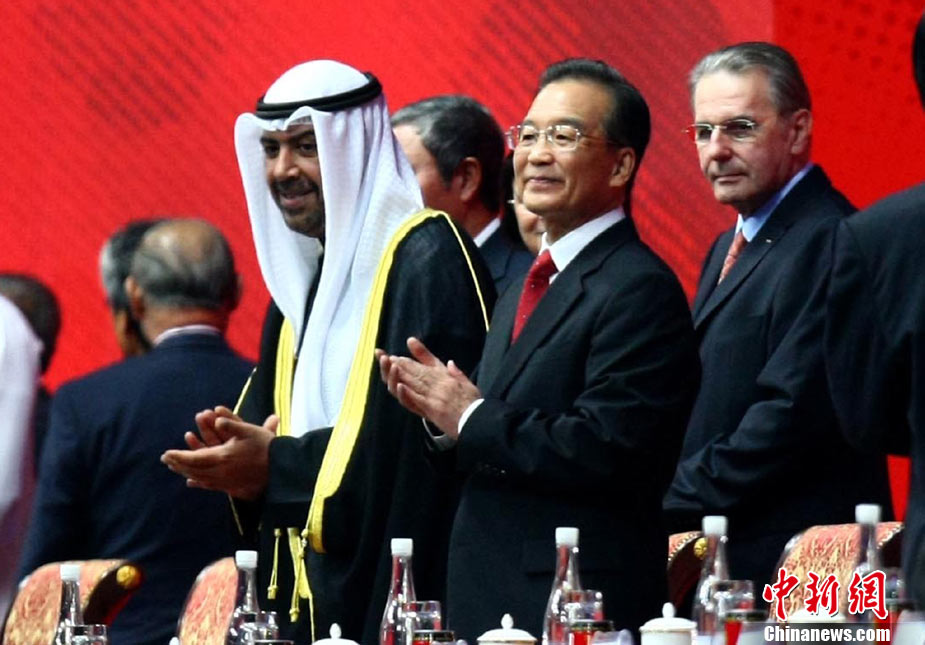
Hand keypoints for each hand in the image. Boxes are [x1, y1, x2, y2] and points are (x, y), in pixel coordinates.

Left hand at [162, 412, 277, 499]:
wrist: (281, 469)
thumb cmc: (266, 447)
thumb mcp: (250, 431)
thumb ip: (232, 424)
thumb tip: (217, 419)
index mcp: (223, 457)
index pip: (194, 457)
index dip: (179, 456)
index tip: (166, 453)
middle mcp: (221, 471)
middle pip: (194, 469)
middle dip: (179, 464)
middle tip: (166, 460)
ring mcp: (226, 481)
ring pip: (200, 478)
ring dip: (185, 472)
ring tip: (175, 467)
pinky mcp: (232, 486)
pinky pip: (209, 486)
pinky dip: (198, 483)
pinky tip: (191, 482)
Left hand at [375, 337, 480, 438]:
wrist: (478, 421)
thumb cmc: (474, 405)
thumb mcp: (469, 385)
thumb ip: (458, 373)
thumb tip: (450, 363)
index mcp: (448, 378)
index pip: (430, 363)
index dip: (417, 355)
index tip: (406, 346)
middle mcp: (440, 383)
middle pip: (418, 371)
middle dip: (402, 363)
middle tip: (387, 356)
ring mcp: (435, 396)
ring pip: (415, 382)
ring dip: (400, 373)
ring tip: (389, 365)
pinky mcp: (433, 409)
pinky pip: (417, 399)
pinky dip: (408, 392)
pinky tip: (399, 385)